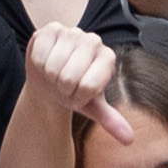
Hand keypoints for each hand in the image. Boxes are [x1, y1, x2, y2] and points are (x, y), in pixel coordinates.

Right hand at [23, 21, 134, 143]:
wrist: (51, 79)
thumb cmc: (75, 92)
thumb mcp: (92, 107)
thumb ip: (111, 120)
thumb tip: (129, 139)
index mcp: (108, 58)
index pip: (89, 87)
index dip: (78, 97)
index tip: (79, 94)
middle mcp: (93, 41)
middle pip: (68, 78)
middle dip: (62, 88)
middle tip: (64, 85)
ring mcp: (72, 31)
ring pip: (52, 67)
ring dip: (49, 77)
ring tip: (55, 74)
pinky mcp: (51, 28)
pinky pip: (40, 54)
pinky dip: (39, 64)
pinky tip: (45, 62)